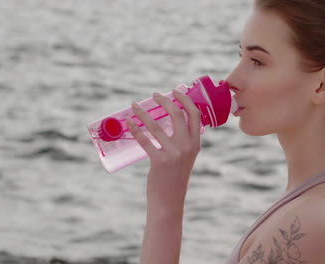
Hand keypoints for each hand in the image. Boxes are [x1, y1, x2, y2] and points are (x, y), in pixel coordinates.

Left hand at [127, 88, 201, 207]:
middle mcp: (187, 147)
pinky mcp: (159, 161)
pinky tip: (128, 122)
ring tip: (134, 105)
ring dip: (143, 113)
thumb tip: (169, 122)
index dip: (185, 100)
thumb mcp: (185, 158)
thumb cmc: (174, 178)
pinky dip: (135, 129)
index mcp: (196, 144)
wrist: (169, 201)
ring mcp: (174, 154)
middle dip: (164, 100)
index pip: (195, 115)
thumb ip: (182, 142)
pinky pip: (145, 140)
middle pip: (177, 114)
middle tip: (154, 95)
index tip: (175, 91)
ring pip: (157, 126)